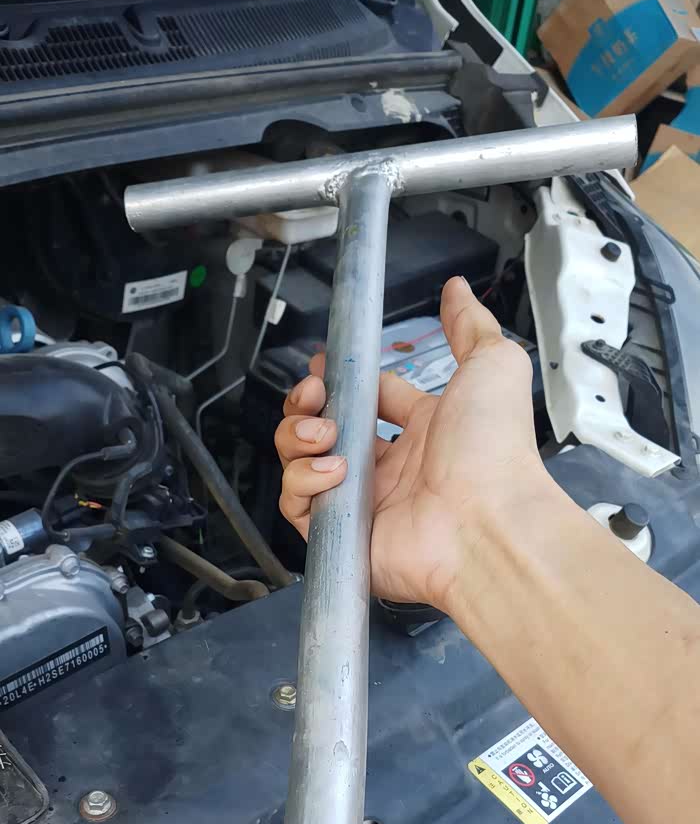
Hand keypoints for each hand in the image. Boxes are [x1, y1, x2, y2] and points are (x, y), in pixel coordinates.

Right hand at [275, 276, 546, 613]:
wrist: (489, 521)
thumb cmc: (496, 450)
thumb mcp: (492, 365)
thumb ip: (468, 325)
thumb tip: (457, 289)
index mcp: (425, 430)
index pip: (369, 398)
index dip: (340, 379)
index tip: (322, 363)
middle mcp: (393, 468)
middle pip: (324, 429)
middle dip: (306, 404)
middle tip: (314, 394)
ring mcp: (365, 502)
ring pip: (302, 464)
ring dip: (298, 438)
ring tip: (325, 433)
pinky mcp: (344, 535)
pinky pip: (299, 506)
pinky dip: (304, 482)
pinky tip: (333, 470)